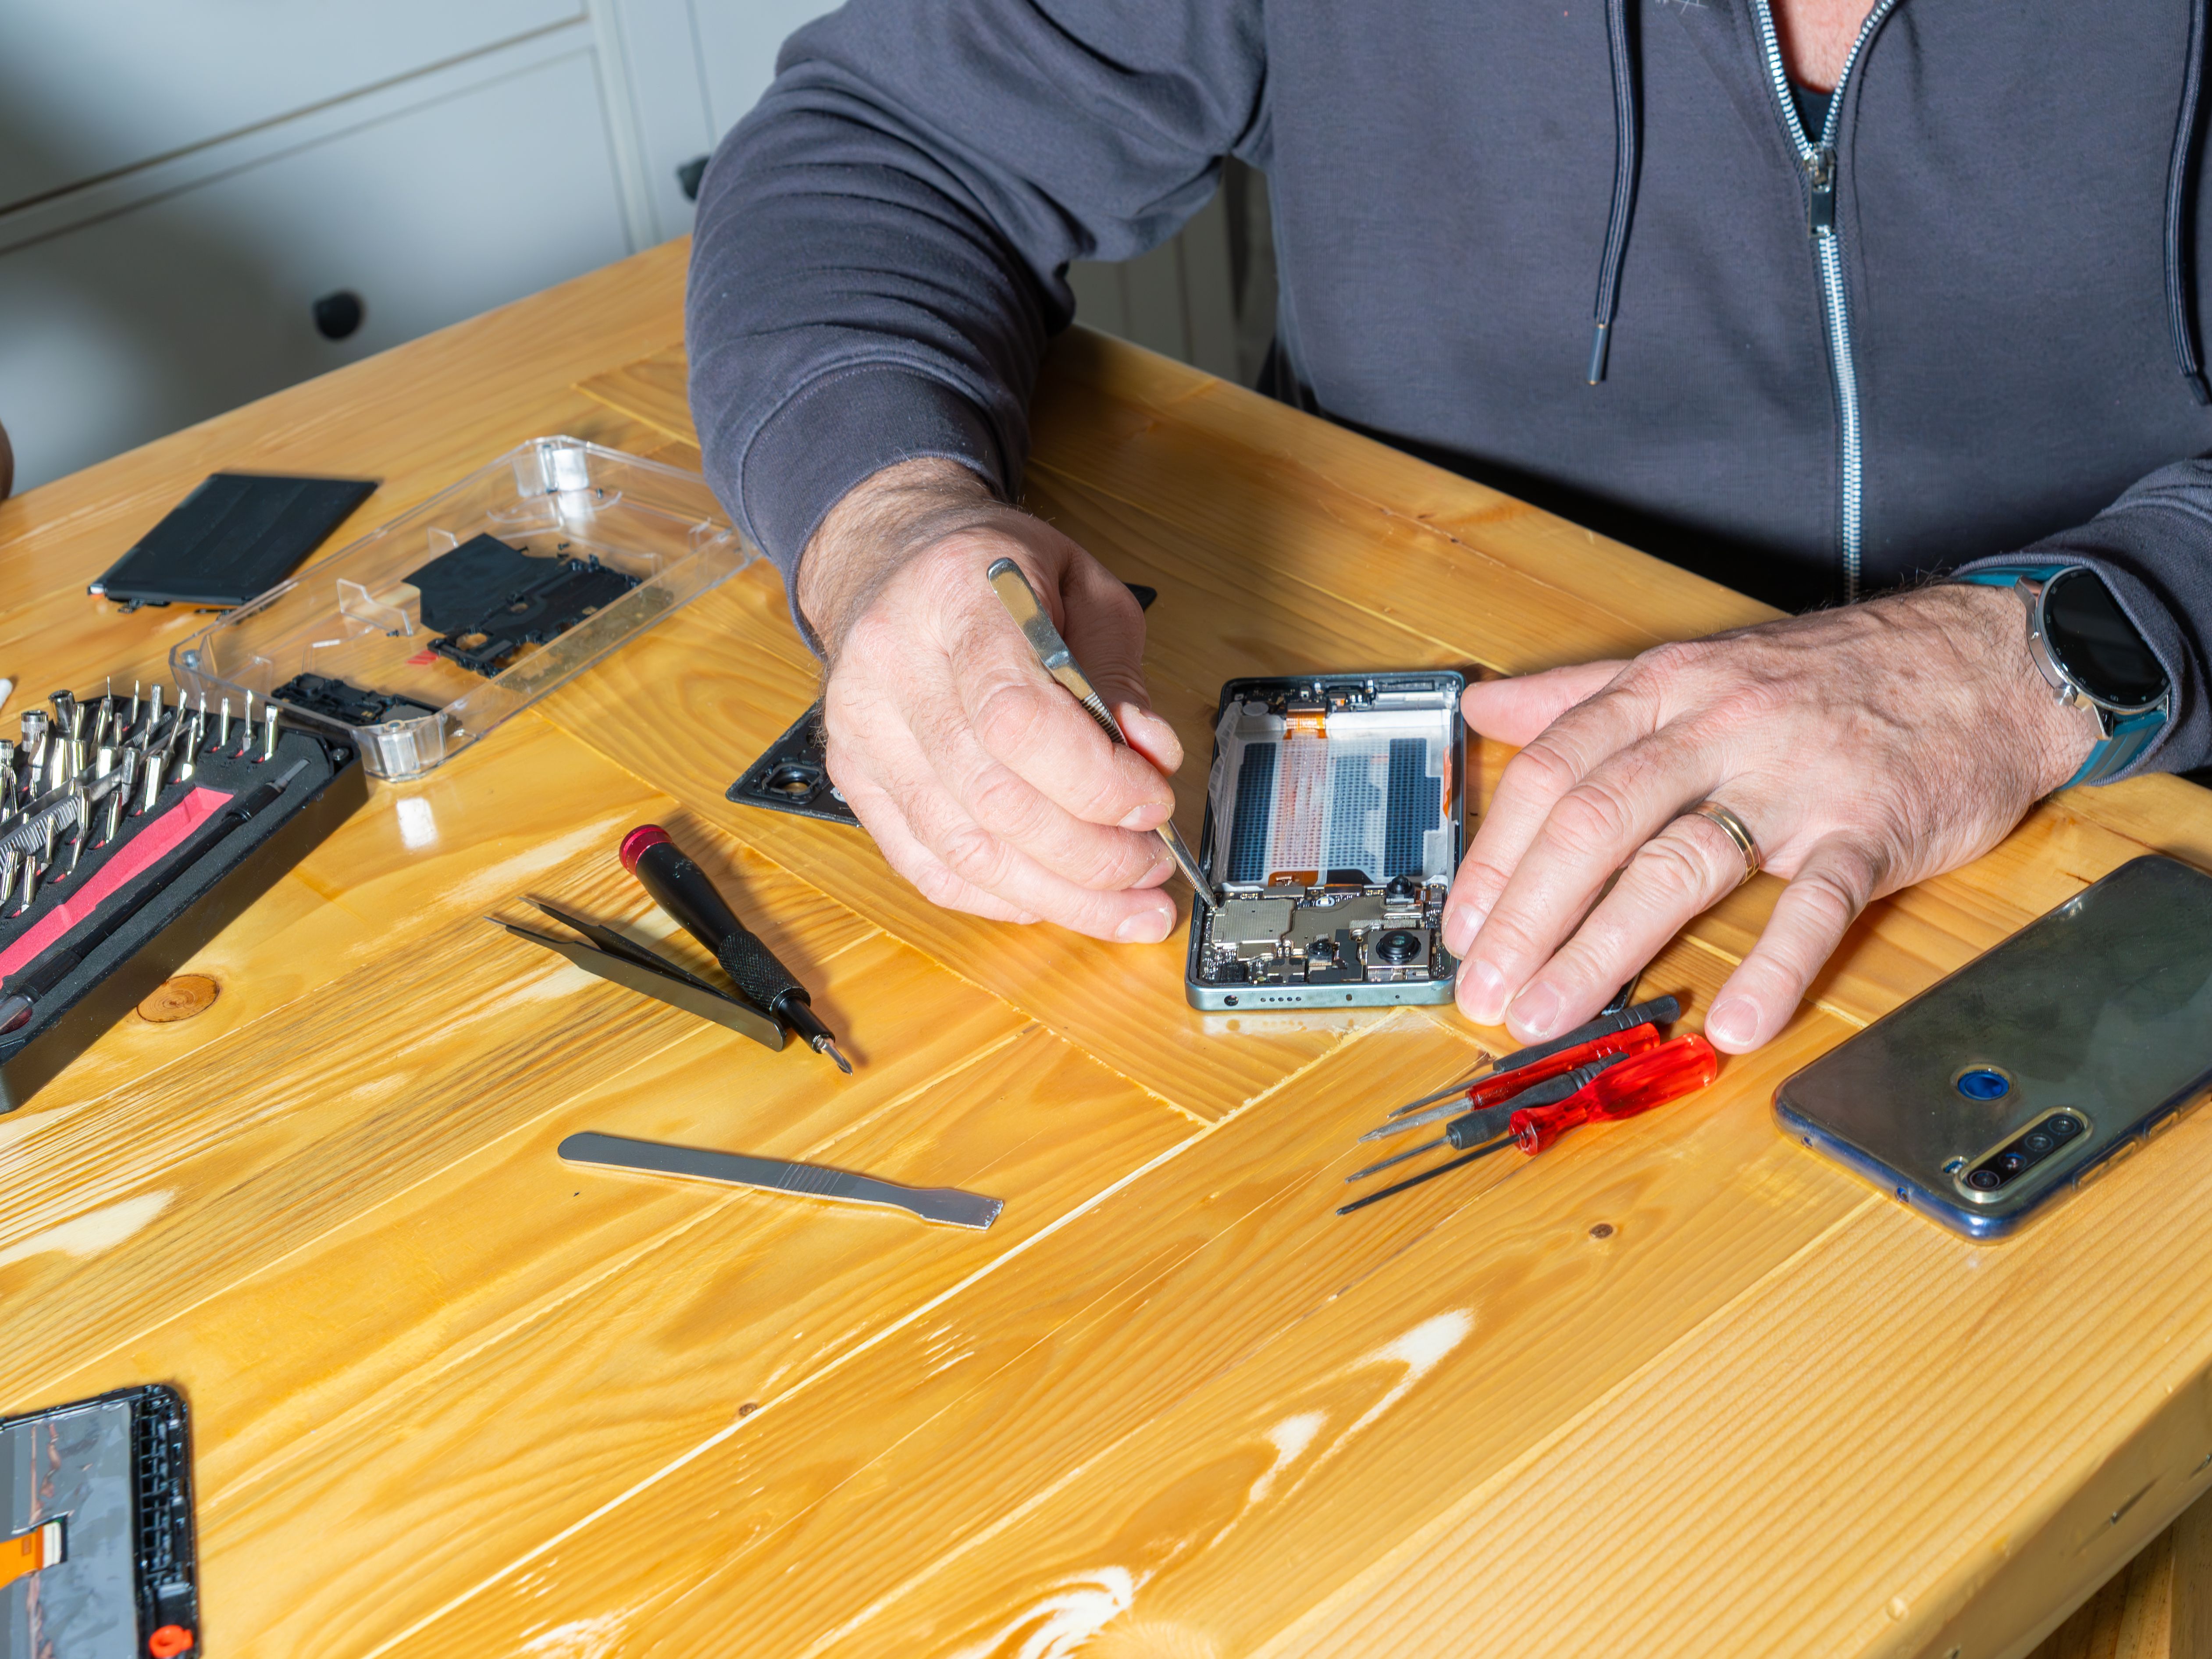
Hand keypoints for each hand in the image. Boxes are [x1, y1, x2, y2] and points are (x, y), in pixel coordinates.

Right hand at [797, 459, 1184, 940]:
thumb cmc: (995, 575)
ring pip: (963, 850)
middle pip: (994, 799)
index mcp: (955, 598)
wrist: (892, 564)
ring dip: (1058, 894)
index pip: (1018, 716)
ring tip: (1124, 903)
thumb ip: (1119, 675)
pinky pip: (927, 866)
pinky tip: (1054, 899)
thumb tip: (1152, 757)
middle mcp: (892, 666)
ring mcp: (862, 729)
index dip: (1096, 780)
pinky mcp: (852, 777)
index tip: (1154, 803)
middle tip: (1152, 867)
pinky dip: (1000, 897)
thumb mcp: (1083, 590)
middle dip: (1092, 854)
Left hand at [1440, 584, 2099, 1051]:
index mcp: (1666, 690)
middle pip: (1596, 823)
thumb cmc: (1833, 674)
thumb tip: (1488, 708)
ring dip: (1604, 948)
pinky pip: (1815, 903)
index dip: (1496, 856)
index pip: (1553, 772)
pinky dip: (1774, 966)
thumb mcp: (1696, 664)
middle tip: (1485, 990)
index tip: (1461, 927)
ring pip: (1680, 863)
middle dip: (1527, 916)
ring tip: (1551, 1013)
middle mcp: (1718, 728)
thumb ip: (1583, 693)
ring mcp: (1795, 779)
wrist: (1988, 661)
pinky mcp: (1871, 827)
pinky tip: (1733, 1022)